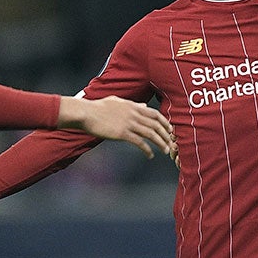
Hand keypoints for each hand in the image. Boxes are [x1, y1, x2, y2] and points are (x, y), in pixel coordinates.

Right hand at [59, 96, 173, 158]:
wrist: (86, 113)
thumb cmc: (98, 107)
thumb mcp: (117, 102)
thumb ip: (132, 104)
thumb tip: (144, 106)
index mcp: (133, 106)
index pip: (155, 114)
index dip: (165, 122)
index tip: (170, 130)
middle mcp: (134, 114)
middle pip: (156, 125)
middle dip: (166, 134)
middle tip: (171, 143)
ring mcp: (128, 123)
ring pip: (151, 134)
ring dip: (160, 143)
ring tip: (165, 151)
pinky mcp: (122, 133)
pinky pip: (139, 142)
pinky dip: (147, 149)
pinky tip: (150, 155)